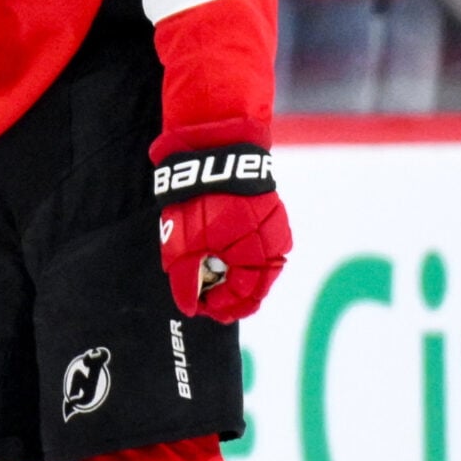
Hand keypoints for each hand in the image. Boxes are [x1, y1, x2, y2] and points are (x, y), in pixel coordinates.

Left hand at [154, 144, 291, 322]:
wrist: (216, 152)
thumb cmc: (198, 198)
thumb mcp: (182, 243)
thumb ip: (187, 279)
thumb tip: (191, 308)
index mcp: (253, 255)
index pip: (242, 296)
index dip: (220, 306)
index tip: (201, 307)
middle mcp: (272, 246)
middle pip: (256, 287)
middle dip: (232, 297)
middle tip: (210, 302)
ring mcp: (277, 231)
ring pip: (263, 269)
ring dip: (242, 280)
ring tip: (217, 281)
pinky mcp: (275, 218)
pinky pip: (266, 249)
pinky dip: (249, 259)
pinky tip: (230, 259)